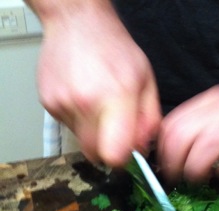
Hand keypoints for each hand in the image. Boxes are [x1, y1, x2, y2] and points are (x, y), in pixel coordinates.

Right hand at [36, 1, 161, 165]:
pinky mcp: (49, 104)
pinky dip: (79, 120)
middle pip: (95, 155)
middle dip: (107, 150)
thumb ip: (150, 120)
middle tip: (114, 131)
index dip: (122, 160)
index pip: (114, 155)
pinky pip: (68, 127)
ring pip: (81, 142)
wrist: (77, 22)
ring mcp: (63, 104)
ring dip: (93, 133)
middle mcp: (86, 103)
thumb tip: (143, 148)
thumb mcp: (146, 81)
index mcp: (115, 97)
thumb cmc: (114, 49)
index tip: (126, 153)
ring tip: (98, 106)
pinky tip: (84, 99)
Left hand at [158, 60, 218, 181]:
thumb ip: (202, 123)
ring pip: (204, 148)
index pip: (173, 124)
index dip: (162, 150)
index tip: (164, 166)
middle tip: (177, 179)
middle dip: (173, 163)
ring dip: (195, 170)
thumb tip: (178, 150)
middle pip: (182, 136)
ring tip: (198, 180)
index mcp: (210, 101)